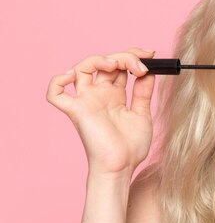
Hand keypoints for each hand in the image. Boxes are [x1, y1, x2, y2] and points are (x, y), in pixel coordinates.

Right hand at [47, 48, 155, 175]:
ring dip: (99, 59)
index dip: (133, 56)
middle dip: (125, 56)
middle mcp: (99, 95)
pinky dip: (57, 81)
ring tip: (118, 64)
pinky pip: (55, 94)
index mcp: (114, 95)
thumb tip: (150, 72)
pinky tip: (73, 76)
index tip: (151, 55)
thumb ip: (143, 92)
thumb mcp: (142, 114)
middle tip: (142, 64)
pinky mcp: (77, 111)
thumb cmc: (131, 147)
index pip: (119, 66)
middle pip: (105, 62)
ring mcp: (87, 101)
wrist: (122, 167)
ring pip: (81, 68)